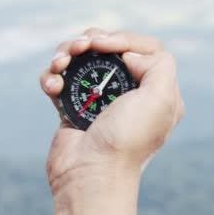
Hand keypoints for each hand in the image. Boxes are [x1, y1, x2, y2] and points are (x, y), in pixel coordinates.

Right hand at [40, 28, 184, 194]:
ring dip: (66, 53)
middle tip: (81, 48)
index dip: (124, 39)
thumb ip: (159, 64)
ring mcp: (98, 101)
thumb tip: (127, 56)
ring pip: (81, 59)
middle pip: (109, 48)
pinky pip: (60, 80)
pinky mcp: (72, 109)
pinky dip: (52, 76)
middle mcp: (129, 94)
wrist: (90, 175)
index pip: (145, 49)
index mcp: (157, 92)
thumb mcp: (162, 98)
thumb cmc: (127, 139)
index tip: (105, 46)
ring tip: (61, 63)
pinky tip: (52, 86)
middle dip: (91, 41)